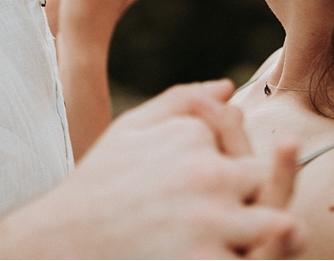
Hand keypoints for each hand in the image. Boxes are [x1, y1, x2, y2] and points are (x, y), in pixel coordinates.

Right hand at [0, 83, 298, 257]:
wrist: (57, 244)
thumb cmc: (95, 186)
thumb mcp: (132, 129)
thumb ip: (182, 102)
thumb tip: (229, 90)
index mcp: (191, 137)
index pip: (247, 148)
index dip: (243, 174)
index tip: (226, 193)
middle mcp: (205, 173)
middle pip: (267, 184)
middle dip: (264, 201)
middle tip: (248, 223)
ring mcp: (209, 223)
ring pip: (276, 226)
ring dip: (270, 239)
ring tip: (240, 244)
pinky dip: (247, 260)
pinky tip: (225, 259)